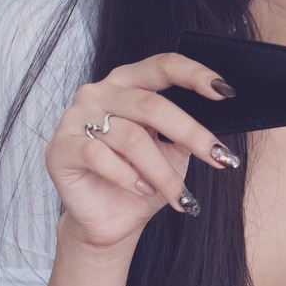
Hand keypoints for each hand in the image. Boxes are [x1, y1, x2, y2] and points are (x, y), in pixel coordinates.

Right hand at [45, 53, 237, 254]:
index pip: (161, 65)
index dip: (194, 74)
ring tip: (177, 193)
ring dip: (161, 171)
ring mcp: (75, 118)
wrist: (109, 220)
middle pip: (151, 104)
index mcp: (127, 83)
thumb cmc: (140, 181)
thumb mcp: (172, 152)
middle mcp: (99, 93)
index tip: (225, 91)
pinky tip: (140, 189)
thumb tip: (216, 128)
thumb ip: (185, 132)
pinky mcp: (60, 148)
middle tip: (219, 158)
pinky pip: (99, 156)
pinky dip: (127, 177)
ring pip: (131, 138)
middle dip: (191, 134)